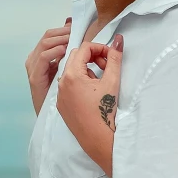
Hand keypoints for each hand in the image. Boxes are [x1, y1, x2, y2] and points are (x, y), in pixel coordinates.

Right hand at [26, 21, 70, 113]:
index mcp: (40, 55)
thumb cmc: (60, 94)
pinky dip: (55, 52)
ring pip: (45, 44)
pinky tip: (65, 51)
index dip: (64, 29)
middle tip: (79, 33)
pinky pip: (43, 58)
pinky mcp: (35, 77)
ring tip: (74, 40)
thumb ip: (67, 53)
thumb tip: (73, 32)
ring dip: (61, 39)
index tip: (78, 27)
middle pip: (48, 36)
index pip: (51, 34)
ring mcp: (33, 67)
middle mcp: (34, 59)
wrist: (51, 116)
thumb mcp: (65, 69)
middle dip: (64, 32)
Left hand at [55, 32, 122, 173]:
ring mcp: (59, 95)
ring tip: (99, 83)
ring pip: (71, 72)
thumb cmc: (104, 110)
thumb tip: (118, 39)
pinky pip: (68, 86)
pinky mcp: (61, 105)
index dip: (99, 49)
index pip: (83, 49)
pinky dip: (79, 84)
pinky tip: (91, 95)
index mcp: (71, 75)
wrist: (97, 138)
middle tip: (106, 67)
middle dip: (92, 58)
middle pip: (75, 58)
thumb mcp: (112, 81)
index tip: (110, 57)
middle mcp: (61, 83)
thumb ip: (114, 57)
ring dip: (86, 71)